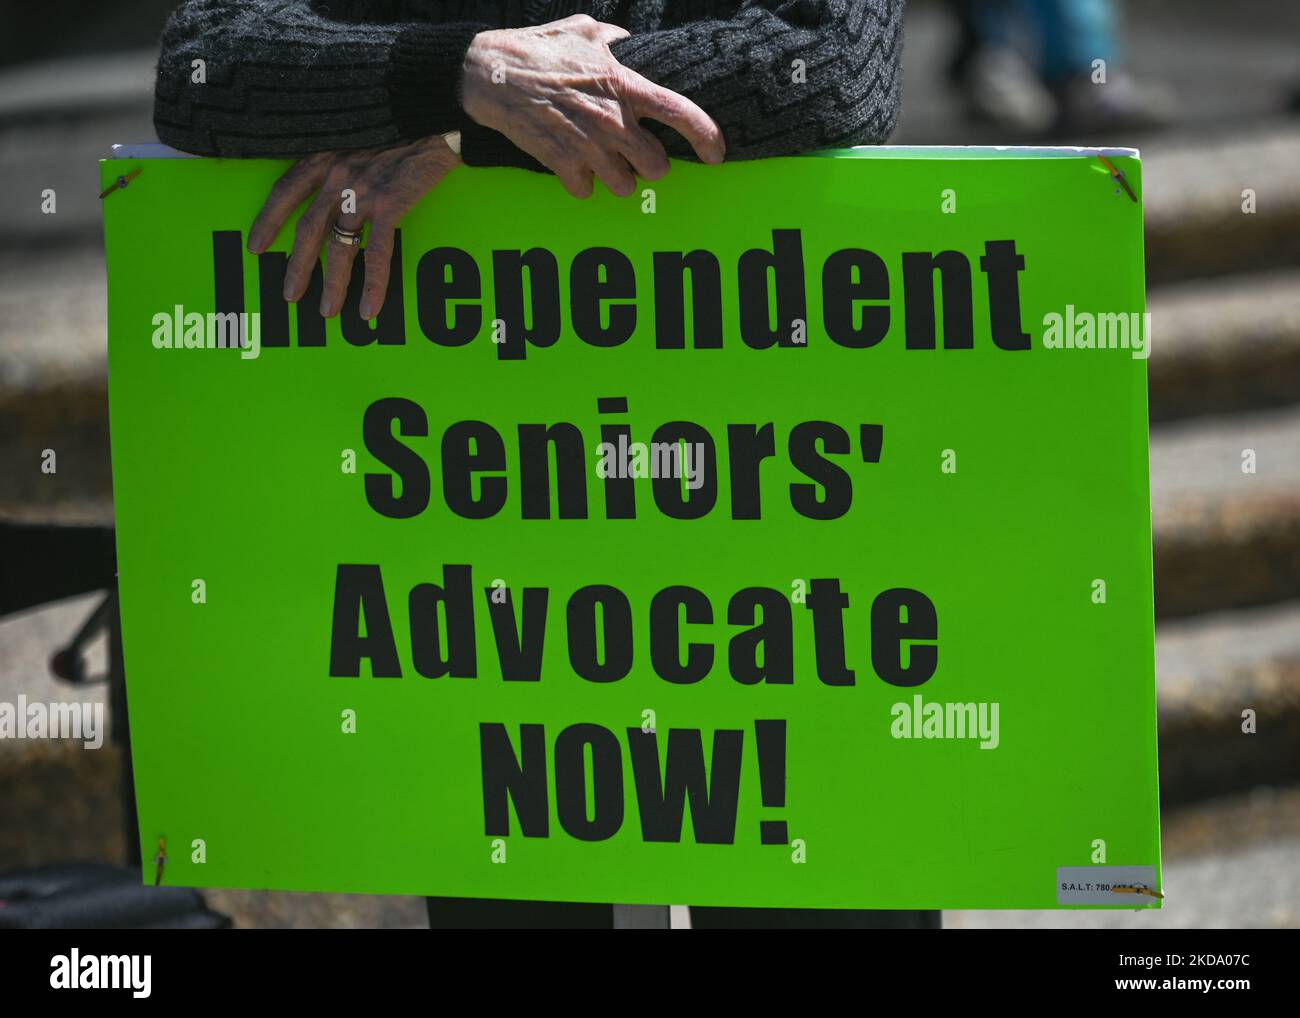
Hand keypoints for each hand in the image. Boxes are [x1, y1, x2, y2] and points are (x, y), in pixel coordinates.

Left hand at [248, 135, 460, 319]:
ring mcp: (362, 191)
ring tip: (326, 312)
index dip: (268, 222)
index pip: (285, 192)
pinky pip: (377, 254)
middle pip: (308, 229)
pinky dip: (373, 284)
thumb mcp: (357, 130)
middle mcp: (337, 175)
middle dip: (297, 266)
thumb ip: (342, 154)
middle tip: (289, 295)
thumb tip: (335, 180)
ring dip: (332, 284)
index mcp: (325, 155)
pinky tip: (369, 308)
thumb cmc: (400, 119)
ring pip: (339, 248)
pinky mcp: (391, 205)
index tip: (255, 247)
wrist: (434, 111)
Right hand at [460, 14, 724, 198]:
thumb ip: (614, 40)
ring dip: (618, 178)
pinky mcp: (561, 164)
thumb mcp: (582, 30)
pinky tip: (573, 166)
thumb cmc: (536, 48)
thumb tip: (627, 42)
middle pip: (657, 167)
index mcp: (624, 85)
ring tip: (602, 161)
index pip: (681, 114)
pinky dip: (582, 183)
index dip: (707, 137)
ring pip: (625, 186)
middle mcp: (612, 121)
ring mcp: (588, 147)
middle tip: (636, 155)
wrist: (490, 74)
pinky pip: (587, 191)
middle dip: (650, 165)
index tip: (716, 154)